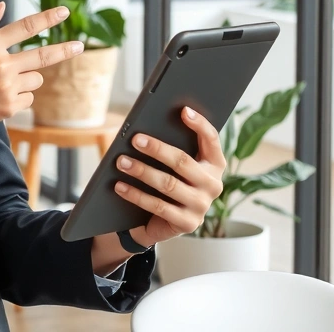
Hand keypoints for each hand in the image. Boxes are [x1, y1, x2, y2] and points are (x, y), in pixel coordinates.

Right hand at [0, 2, 83, 142]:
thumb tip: (2, 8)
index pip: (25, 27)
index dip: (48, 18)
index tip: (64, 12)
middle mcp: (1, 66)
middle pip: (43, 55)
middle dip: (65, 49)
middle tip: (79, 45)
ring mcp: (6, 89)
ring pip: (35, 79)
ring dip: (27, 77)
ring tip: (2, 80)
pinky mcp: (8, 108)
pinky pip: (27, 97)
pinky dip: (19, 95)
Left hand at [113, 107, 226, 247]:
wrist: (162, 221)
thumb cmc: (166, 181)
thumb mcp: (171, 165)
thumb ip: (168, 148)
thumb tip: (143, 130)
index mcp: (214, 164)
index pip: (211, 140)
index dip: (199, 124)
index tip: (183, 110)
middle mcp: (213, 184)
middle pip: (183, 161)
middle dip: (157, 149)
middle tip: (135, 139)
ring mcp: (202, 206)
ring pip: (168, 184)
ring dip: (142, 171)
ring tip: (121, 162)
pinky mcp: (188, 223)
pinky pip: (158, 206)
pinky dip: (136, 195)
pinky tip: (119, 186)